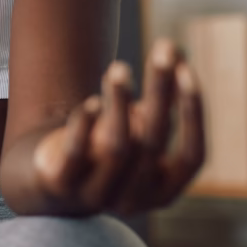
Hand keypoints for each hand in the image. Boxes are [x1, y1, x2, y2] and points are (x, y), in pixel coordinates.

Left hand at [30, 37, 204, 215]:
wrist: (52, 180)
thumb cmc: (107, 147)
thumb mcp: (136, 126)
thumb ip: (159, 95)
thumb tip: (176, 47)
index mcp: (164, 191)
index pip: (193, 156)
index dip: (193, 113)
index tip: (186, 69)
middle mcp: (135, 199)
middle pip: (154, 140)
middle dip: (161, 90)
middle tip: (162, 48)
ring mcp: (98, 196)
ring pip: (119, 146)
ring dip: (121, 102)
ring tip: (119, 67)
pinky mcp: (62, 186)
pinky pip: (77, 152)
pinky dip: (86, 124)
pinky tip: (92, 101)